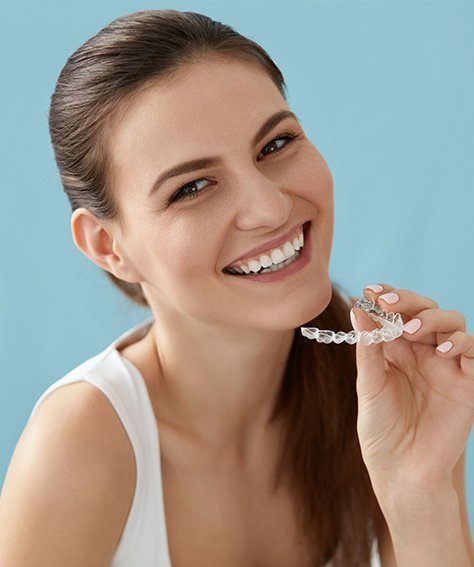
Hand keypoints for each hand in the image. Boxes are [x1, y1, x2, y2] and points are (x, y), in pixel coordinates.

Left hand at [351, 283, 473, 500]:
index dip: (387, 297)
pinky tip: (440, 350)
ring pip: (451, 323)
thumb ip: (369, 349)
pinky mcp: (467, 383)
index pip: (396, 313)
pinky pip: (473, 352)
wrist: (402, 470)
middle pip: (424, 310)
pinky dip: (461, 343)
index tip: (371, 289)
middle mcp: (422, 352)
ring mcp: (445, 365)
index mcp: (396, 350)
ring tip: (410, 329)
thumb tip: (358, 309)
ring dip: (432, 318)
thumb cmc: (381, 430)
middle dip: (408, 301)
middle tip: (389, 302)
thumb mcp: (369, 385)